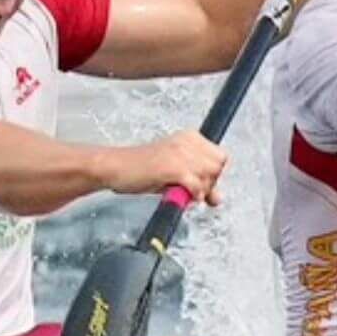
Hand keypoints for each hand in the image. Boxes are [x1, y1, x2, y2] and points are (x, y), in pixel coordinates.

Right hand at [104, 130, 229, 205]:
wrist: (115, 167)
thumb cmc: (141, 169)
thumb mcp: (175, 174)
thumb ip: (198, 182)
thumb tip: (217, 198)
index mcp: (189, 137)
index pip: (221, 155)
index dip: (213, 173)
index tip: (201, 182)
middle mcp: (187, 141)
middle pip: (219, 166)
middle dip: (209, 182)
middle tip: (190, 188)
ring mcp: (180, 153)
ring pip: (210, 176)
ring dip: (199, 190)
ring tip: (180, 190)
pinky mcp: (173, 167)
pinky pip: (197, 186)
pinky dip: (191, 195)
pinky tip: (179, 194)